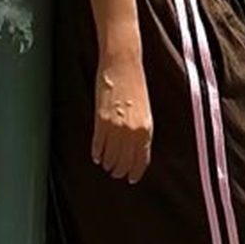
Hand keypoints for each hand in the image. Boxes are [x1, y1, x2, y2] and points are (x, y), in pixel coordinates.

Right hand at [91, 54, 152, 183]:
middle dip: (120, 170)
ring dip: (108, 164)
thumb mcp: (145, 110)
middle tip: (116, 174)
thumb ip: (141, 130)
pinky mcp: (101, 120)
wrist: (123, 64)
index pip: (141, 159)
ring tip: (107, 166)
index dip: (136, 171)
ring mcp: (116, 127)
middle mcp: (132, 131)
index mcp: (147, 129)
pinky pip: (98, 144)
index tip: (132, 178)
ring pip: (110, 156)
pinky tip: (97, 156)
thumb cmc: (136, 84)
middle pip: (125, 161)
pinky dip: (97, 153)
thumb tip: (136, 149)